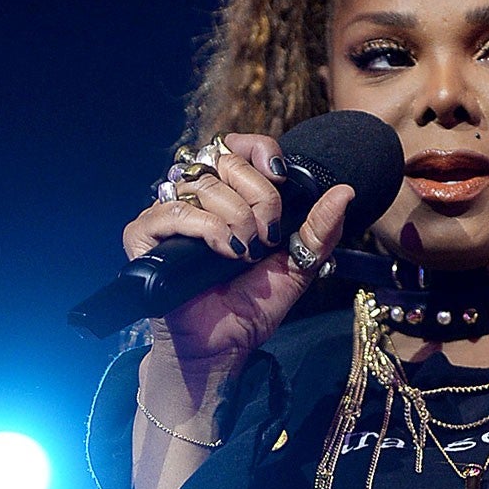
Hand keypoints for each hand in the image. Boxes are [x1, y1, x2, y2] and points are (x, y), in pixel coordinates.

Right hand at [122, 133, 353, 372]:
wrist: (226, 343)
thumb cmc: (255, 302)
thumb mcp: (300, 262)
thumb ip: (321, 227)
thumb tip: (345, 192)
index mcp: (230, 194)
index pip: (238, 145)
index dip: (261, 152)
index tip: (281, 179)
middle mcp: (197, 196)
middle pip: (227, 161)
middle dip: (260, 197)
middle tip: (267, 235)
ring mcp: (168, 213)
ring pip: (204, 185)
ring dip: (237, 218)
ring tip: (245, 253)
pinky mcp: (143, 236)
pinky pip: (173, 211)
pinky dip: (207, 228)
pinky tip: (224, 252)